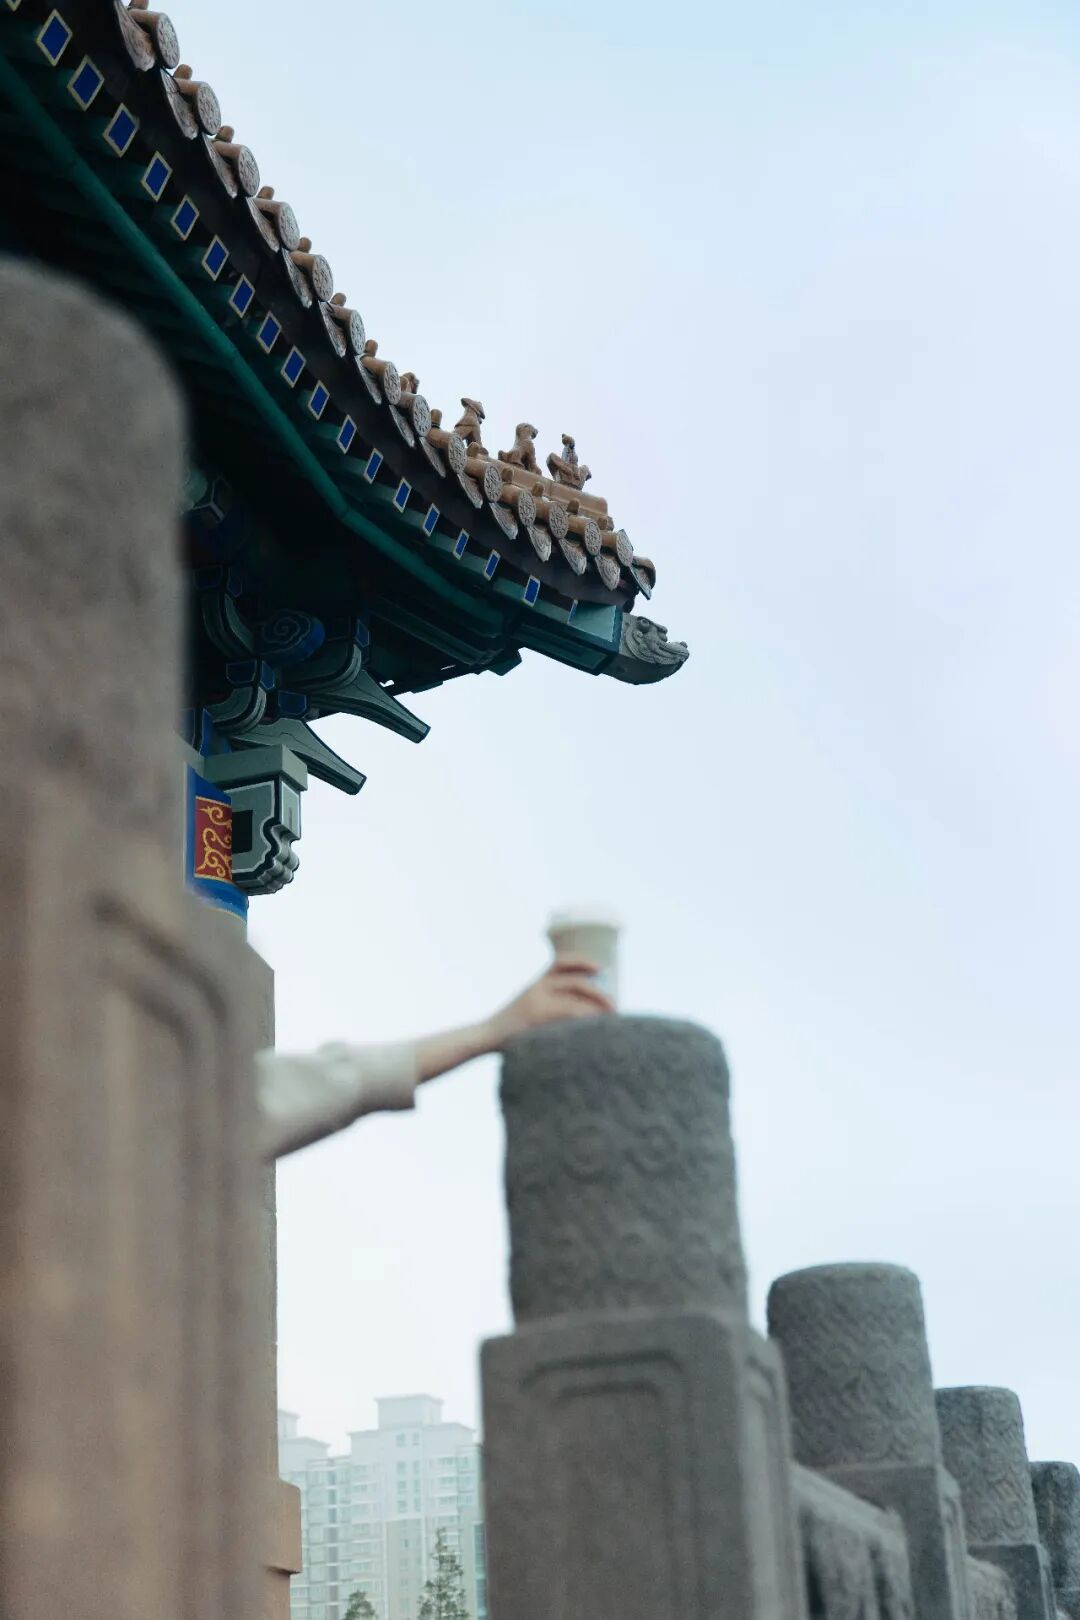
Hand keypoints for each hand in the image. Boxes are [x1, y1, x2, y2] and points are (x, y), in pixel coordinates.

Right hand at [485, 958, 614, 1051]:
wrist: (485, 1036)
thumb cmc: (510, 1027)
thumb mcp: (526, 1005)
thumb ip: (547, 1003)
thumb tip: (580, 1010)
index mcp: (535, 983)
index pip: (561, 963)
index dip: (582, 962)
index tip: (600, 969)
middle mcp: (536, 988)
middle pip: (575, 982)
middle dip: (598, 992)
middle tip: (613, 1005)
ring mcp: (536, 1004)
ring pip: (574, 1002)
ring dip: (595, 1010)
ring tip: (609, 1019)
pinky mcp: (537, 1020)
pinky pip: (566, 1017)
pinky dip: (583, 1021)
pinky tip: (593, 1028)